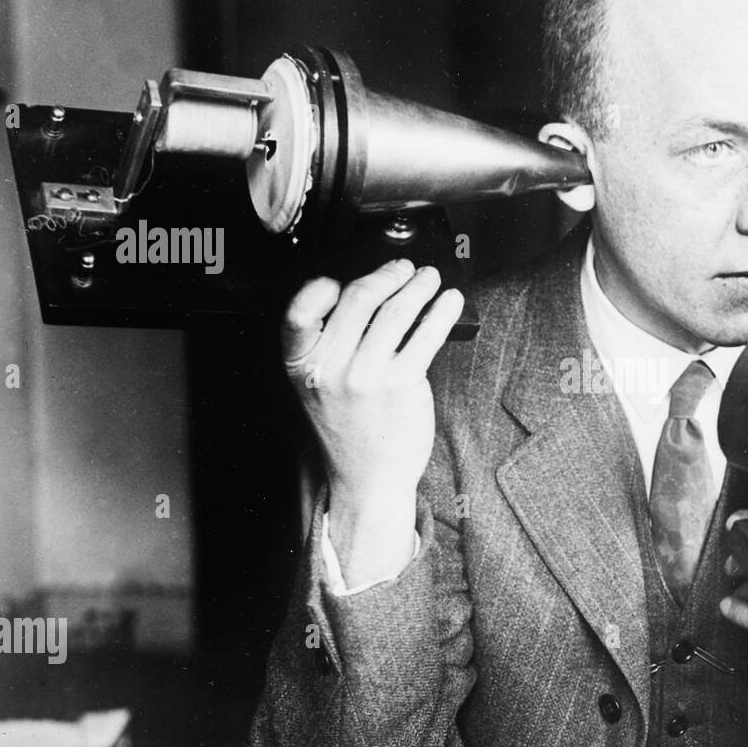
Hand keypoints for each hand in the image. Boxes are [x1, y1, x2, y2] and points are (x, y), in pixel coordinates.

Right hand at [282, 259, 463, 579]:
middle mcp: (330, 369)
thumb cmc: (349, 430)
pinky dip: (440, 311)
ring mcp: (366, 376)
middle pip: (357, 299)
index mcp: (302, 366)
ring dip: (418, 286)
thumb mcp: (318, 388)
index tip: (340, 278)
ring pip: (395, 311)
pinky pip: (425, 334)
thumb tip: (366, 295)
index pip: (298, 313)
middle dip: (386, 274)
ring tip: (429, 278)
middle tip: (404, 268)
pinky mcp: (402, 384)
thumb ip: (329, 345)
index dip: (318, 287)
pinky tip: (449, 302)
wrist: (368, 479)